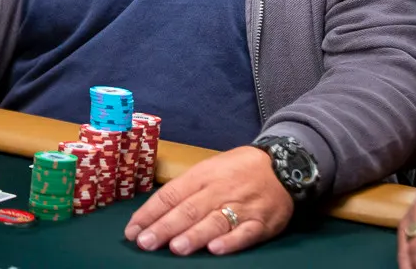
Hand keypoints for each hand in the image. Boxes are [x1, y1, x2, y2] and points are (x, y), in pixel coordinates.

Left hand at [124, 146, 292, 256]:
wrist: (283, 165)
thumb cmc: (237, 170)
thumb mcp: (209, 170)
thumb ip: (185, 191)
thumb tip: (153, 214)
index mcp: (202, 176)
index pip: (170, 195)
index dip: (150, 213)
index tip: (132, 231)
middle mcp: (219, 190)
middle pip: (189, 210)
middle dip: (165, 227)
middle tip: (146, 242)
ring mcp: (241, 206)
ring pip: (215, 221)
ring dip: (195, 235)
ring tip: (176, 248)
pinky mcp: (262, 222)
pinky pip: (246, 233)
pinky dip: (231, 242)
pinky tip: (216, 250)